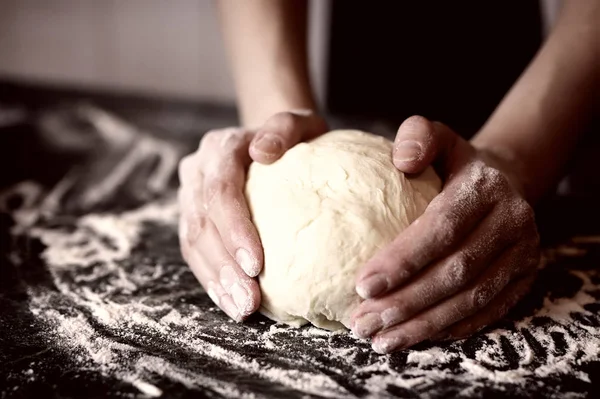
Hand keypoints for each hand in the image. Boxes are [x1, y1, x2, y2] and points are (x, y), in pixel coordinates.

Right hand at [178, 110, 327, 320]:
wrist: (273, 141)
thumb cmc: (295, 137)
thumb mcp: (301, 123)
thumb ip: (285, 128)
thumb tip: (264, 151)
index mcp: (221, 148)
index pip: (220, 190)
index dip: (234, 229)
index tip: (256, 265)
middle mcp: (198, 170)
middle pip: (202, 222)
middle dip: (224, 266)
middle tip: (249, 301)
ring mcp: (191, 194)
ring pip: (193, 242)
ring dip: (216, 280)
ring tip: (241, 309)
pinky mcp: (193, 216)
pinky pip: (195, 251)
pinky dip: (212, 279)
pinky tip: (230, 301)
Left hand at [351, 116, 540, 352]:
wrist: (506, 181)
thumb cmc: (454, 163)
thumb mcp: (437, 136)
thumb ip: (417, 136)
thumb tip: (401, 160)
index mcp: (485, 188)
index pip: (442, 229)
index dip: (403, 260)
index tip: (362, 285)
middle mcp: (512, 222)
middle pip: (455, 273)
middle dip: (405, 303)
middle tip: (362, 321)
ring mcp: (523, 254)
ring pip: (471, 300)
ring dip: (422, 325)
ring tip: (380, 339)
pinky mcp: (524, 278)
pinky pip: (488, 312)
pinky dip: (449, 328)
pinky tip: (414, 337)